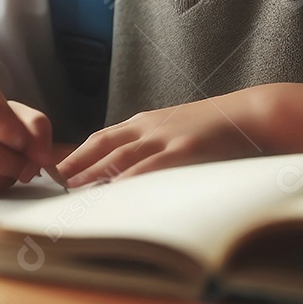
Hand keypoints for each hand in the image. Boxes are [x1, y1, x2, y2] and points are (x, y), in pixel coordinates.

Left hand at [58, 89, 268, 185]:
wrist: (250, 114)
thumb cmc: (214, 129)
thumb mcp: (175, 133)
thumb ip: (152, 148)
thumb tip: (130, 173)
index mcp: (145, 122)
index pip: (102, 137)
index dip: (78, 153)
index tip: (56, 168)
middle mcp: (149, 126)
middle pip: (103, 144)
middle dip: (76, 163)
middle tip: (51, 181)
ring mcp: (167, 136)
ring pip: (121, 155)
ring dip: (94, 172)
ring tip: (72, 188)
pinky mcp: (186, 148)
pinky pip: (153, 166)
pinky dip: (132, 178)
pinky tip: (116, 190)